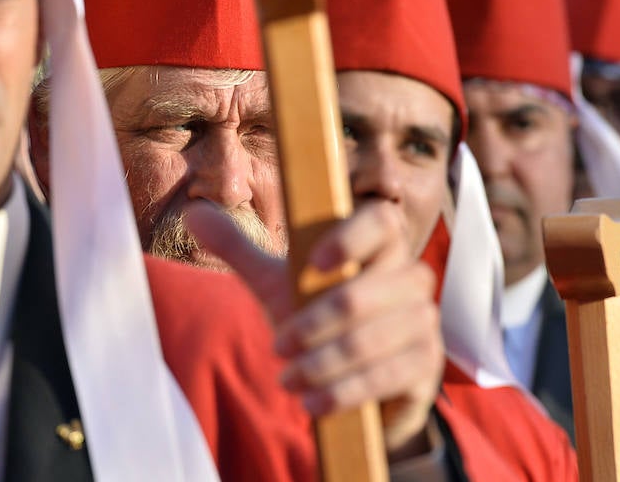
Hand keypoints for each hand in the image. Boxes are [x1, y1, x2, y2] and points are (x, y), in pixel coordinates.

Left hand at [185, 200, 443, 455]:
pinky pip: (387, 378)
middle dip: (313, 324)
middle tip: (277, 346)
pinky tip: (313, 404)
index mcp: (379, 245)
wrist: (352, 377)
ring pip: (370, 340)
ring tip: (287, 380)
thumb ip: (239, 249)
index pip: (381, 221)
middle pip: (363, 292)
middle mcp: (410, 279)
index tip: (311, 261)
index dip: (350, 236)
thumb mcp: (276, 283)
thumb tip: (194, 214)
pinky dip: (344, 392)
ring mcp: (424, 324)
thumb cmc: (315, 316)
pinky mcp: (426, 368)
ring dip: (323, 364)